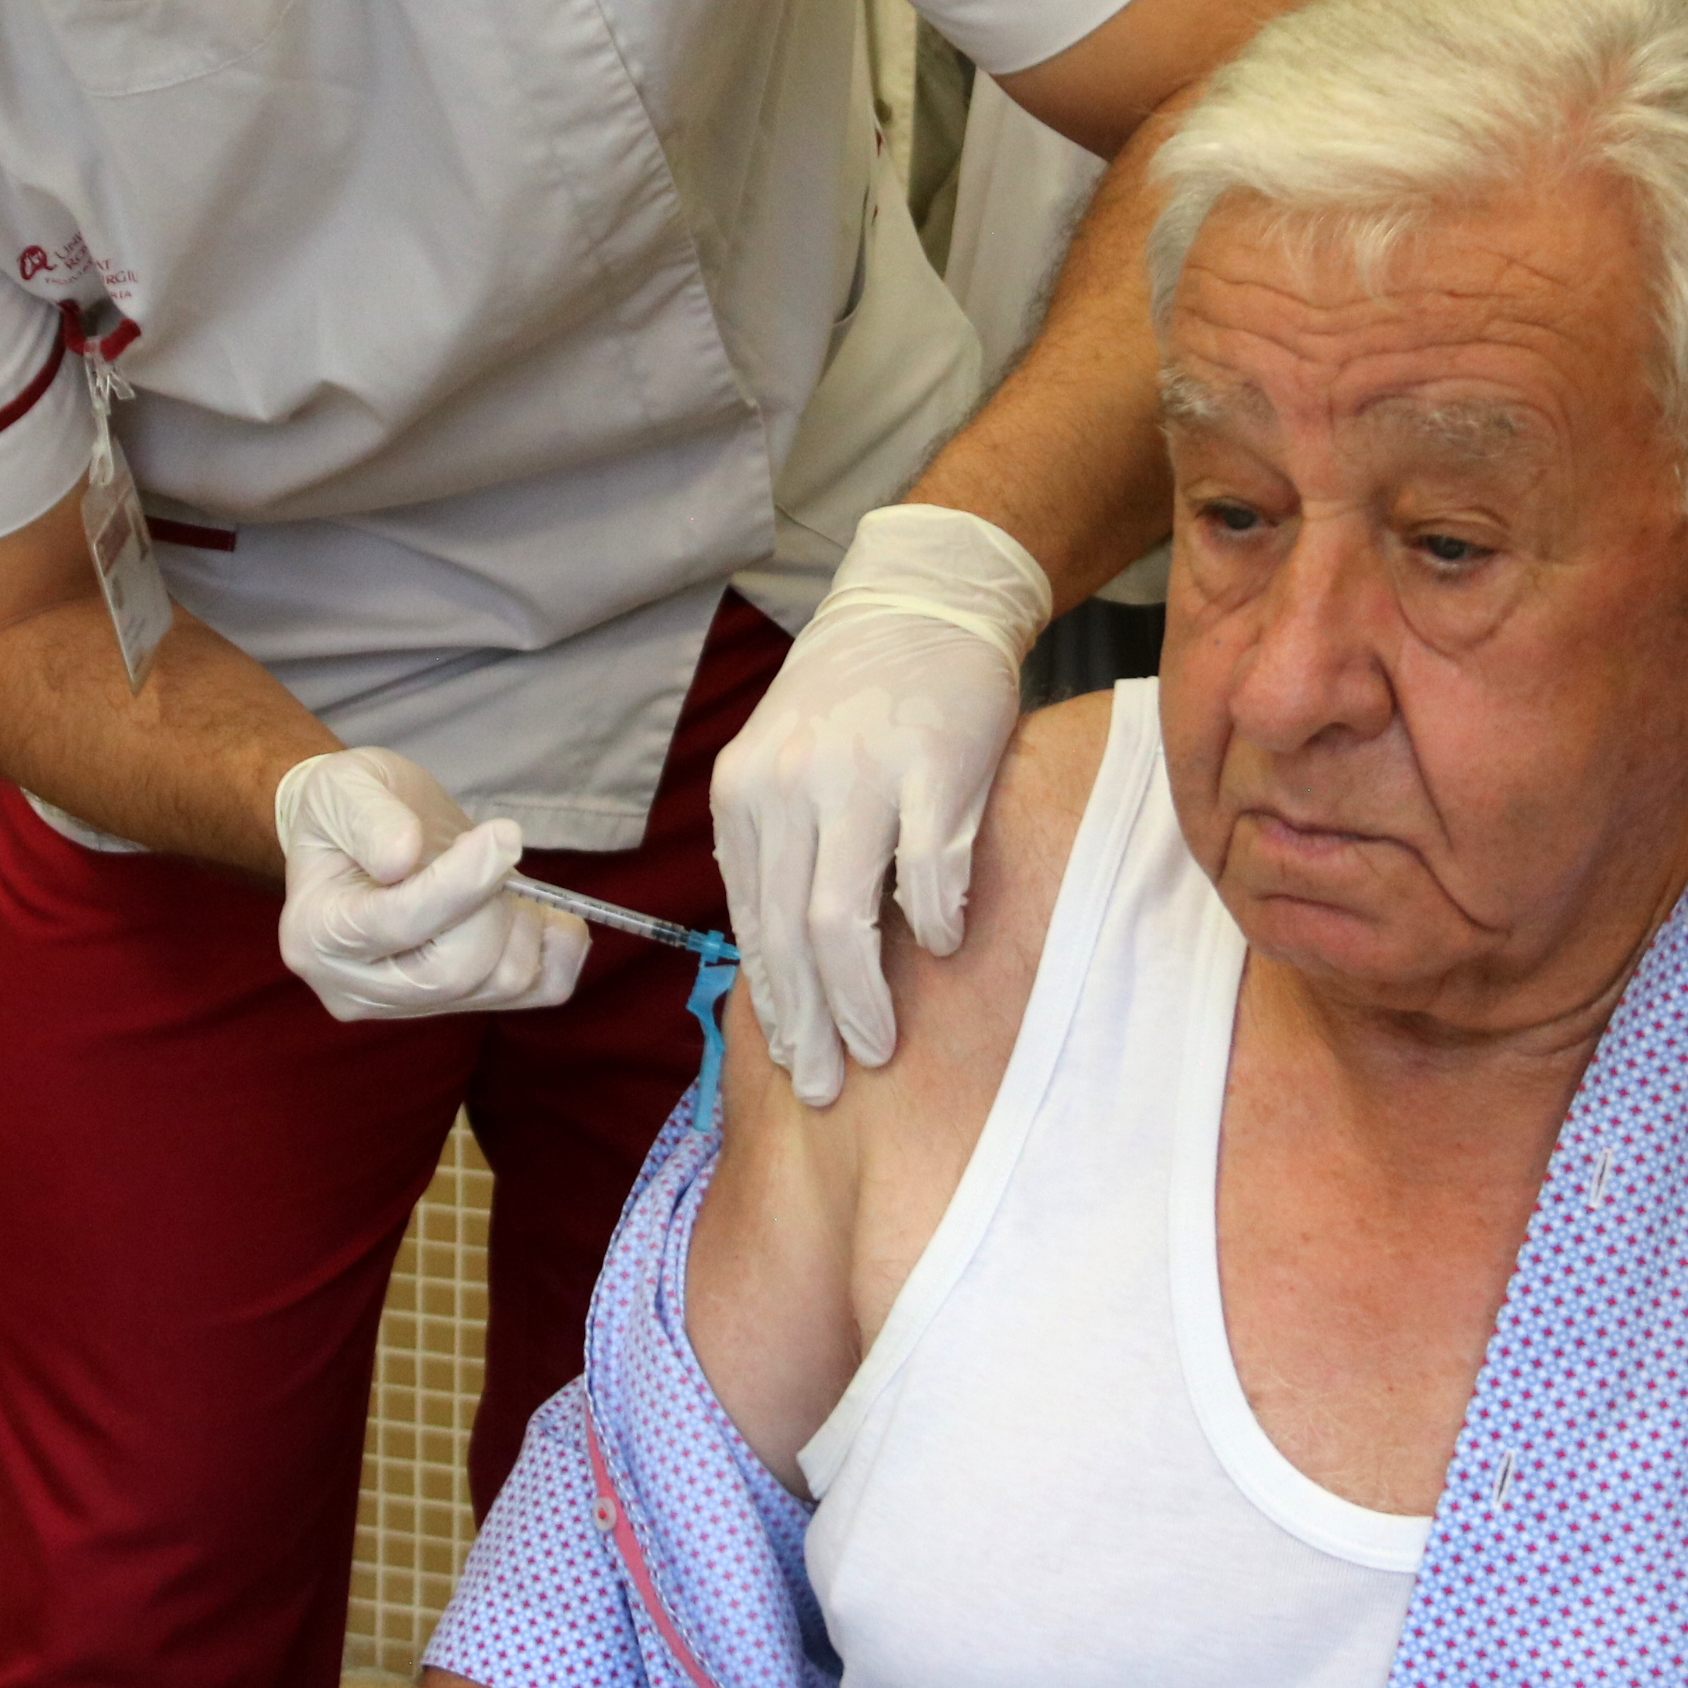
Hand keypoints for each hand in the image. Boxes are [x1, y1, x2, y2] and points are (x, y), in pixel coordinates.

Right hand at [276, 748, 592, 1023]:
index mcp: (315, 934)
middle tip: (493, 845)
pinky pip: (539, 990)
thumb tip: (402, 858)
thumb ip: (370, 820)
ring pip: (502, 983)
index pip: (397, 924)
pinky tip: (540, 906)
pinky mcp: (462, 1005)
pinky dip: (558, 946)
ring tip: (500, 872)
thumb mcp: (343, 788)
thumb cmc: (345, 810)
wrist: (359, 838)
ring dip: (523, 918)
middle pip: (453, 970)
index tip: (504, 834)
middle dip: (492, 902)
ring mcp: (411, 1006)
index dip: (460, 882)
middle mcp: (356, 986)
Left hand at [712, 505, 1050, 1106]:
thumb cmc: (855, 703)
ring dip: (861, 997)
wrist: (919, 603)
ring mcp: (859, 775)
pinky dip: (936, 922)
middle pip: (789, 936)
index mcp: (743, 794)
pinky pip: (929, 871)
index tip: (791, 1059)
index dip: (772, 1003)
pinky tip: (944, 947)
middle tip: (826, 1085)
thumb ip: (779, 850)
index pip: (752, 922)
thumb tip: (789, 967)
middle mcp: (787, 786)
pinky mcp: (931, 766)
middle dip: (807, 1024)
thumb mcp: (785, 766)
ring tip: (878, 1046)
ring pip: (844, 920)